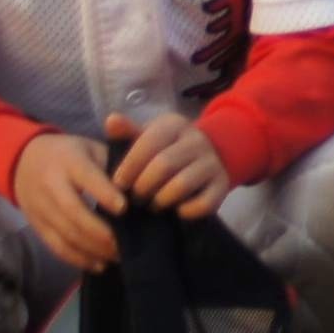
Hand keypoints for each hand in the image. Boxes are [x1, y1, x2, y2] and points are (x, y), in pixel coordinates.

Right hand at [10, 132, 129, 272]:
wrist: (24, 161)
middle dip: (101, 231)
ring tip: (118, 256)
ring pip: (65, 234)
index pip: (87, 177)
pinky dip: (79, 259)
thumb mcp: (91, 147)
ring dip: (93, 249)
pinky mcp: (37, 226)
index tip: (124, 208)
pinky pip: (57, 247)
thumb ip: (113, 163)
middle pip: (74, 212)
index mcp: (69, 161)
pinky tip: (99, 265)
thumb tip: (139, 188)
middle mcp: (51, 185)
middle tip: (125, 243)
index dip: (104, 193)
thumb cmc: (70, 154)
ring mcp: (41, 207)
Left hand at [106, 112, 233, 217]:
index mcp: (175, 125)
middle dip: (143, 186)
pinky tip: (175, 211)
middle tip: (134, 197)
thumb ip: (127, 132)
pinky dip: (185, 212)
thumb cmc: (166, 149)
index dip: (129, 166)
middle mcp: (197, 140)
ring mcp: (212, 163)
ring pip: (181, 185)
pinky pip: (203, 204)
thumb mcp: (147, 136)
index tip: (118, 184)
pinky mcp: (222, 186)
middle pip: (163, 165)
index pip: (149, 142)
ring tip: (152, 205)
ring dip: (160, 200)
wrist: (208, 156)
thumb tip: (111, 120)